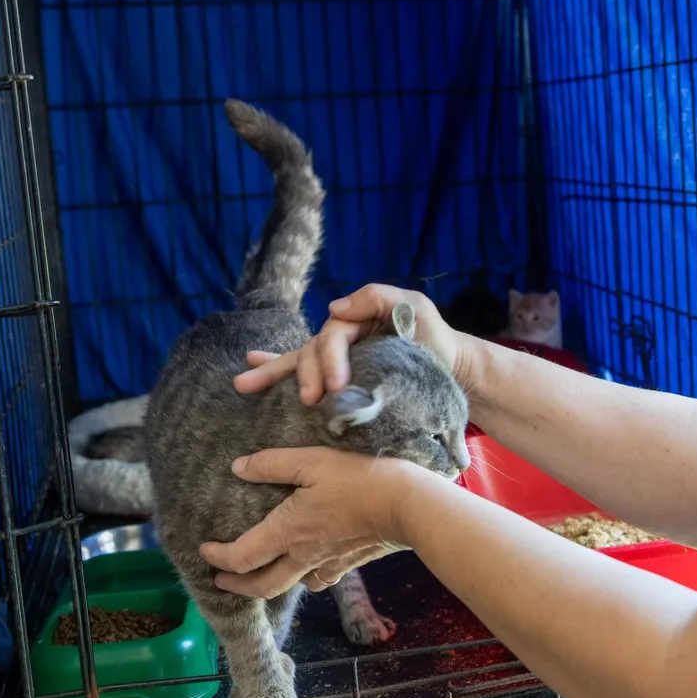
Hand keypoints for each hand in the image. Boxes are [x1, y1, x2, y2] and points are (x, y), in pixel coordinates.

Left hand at [199, 446, 430, 598]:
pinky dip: (306, 577)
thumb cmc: (357, 480)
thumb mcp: (311, 462)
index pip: (241, 557)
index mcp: (286, 532)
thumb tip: (239, 467)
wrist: (406, 505)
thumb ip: (272, 464)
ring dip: (271, 582)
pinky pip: (320, 579)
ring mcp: (327, 563)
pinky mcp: (350, 564)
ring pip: (291, 584)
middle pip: (261, 585)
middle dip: (237, 585)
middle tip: (222, 579)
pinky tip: (310, 567)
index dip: (218, 557)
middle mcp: (302, 555)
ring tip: (264, 570)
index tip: (205, 551)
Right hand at [234, 284, 466, 404]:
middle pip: (312, 351)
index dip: (330, 360)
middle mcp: (342, 338)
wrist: (451, 368)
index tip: (338, 386)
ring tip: (245, 384)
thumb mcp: (414, 308)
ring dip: (272, 372)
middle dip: (306, 374)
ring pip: (298, 361)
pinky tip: (251, 374)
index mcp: (355, 320)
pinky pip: (304, 371)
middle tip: (310, 399)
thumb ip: (378, 298)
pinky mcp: (341, 379)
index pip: (333, 336)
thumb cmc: (435, 338)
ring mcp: (338, 358)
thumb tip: (335, 308)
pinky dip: (275, 368)